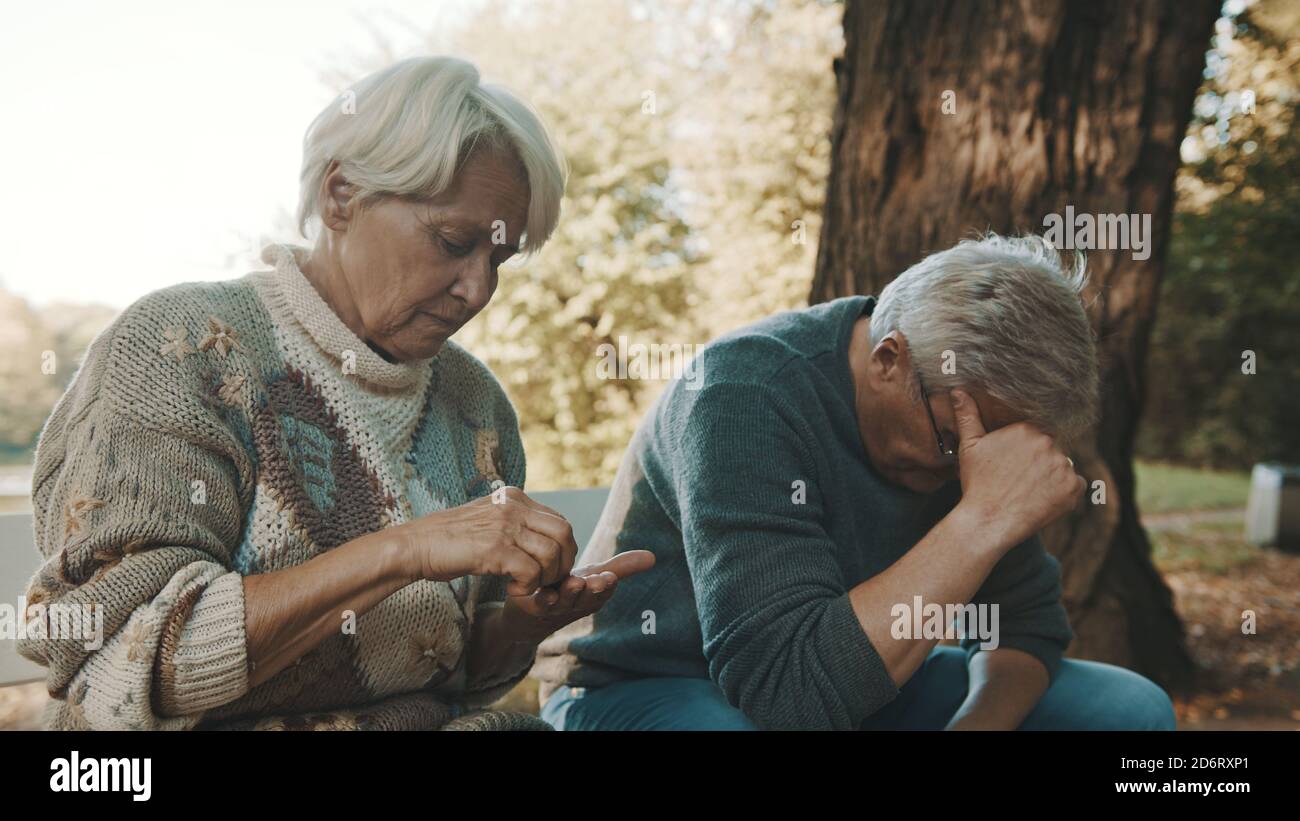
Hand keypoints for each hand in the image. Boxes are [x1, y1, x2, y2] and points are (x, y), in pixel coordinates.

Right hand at [397, 486, 579, 594]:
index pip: (559, 520)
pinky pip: (531, 572)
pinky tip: (511, 590)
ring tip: (526, 586)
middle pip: (565, 533)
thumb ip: (514, 523)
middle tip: (547, 581)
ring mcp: (505, 526)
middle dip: (563, 563)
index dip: (564, 549)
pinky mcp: (495, 549)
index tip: (550, 568)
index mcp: (514, 498)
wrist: (416, 545)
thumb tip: (544, 542)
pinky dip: (527, 588)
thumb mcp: (488, 520)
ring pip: (552, 554)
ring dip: (545, 578)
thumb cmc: (450, 540)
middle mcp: (513, 507)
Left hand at [501, 550, 656, 643]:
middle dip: (593, 591)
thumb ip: (622, 567)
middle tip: (599, 581)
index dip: (608, 586)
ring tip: (575, 583)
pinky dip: (543, 599)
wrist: (532, 612)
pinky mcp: (533, 606)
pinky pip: (539, 604)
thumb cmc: (569, 589)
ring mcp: (554, 607)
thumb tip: (654, 557)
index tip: (611, 577)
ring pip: (563, 601)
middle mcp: (575, 604)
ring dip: (569, 593)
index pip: (604, 591)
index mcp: (592, 596)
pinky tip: (547, 592)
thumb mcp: (596, 576)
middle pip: (586, 599)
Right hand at [950, 388, 1083, 549]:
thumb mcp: (970, 446)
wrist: (988, 520)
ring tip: (1029, 491)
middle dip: (1039, 462)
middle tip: (1019, 480)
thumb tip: (958, 391)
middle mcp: (1049, 443)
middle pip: (1050, 449)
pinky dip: (1064, 493)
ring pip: (1062, 466)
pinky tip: (1042, 500)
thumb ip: (968, 415)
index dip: (1025, 450)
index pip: (1035, 434)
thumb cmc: (977, 483)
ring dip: (1052, 476)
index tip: (1014, 465)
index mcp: (1027, 428)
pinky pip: (1075, 486)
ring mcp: (1063, 465)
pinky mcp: (1074, 488)